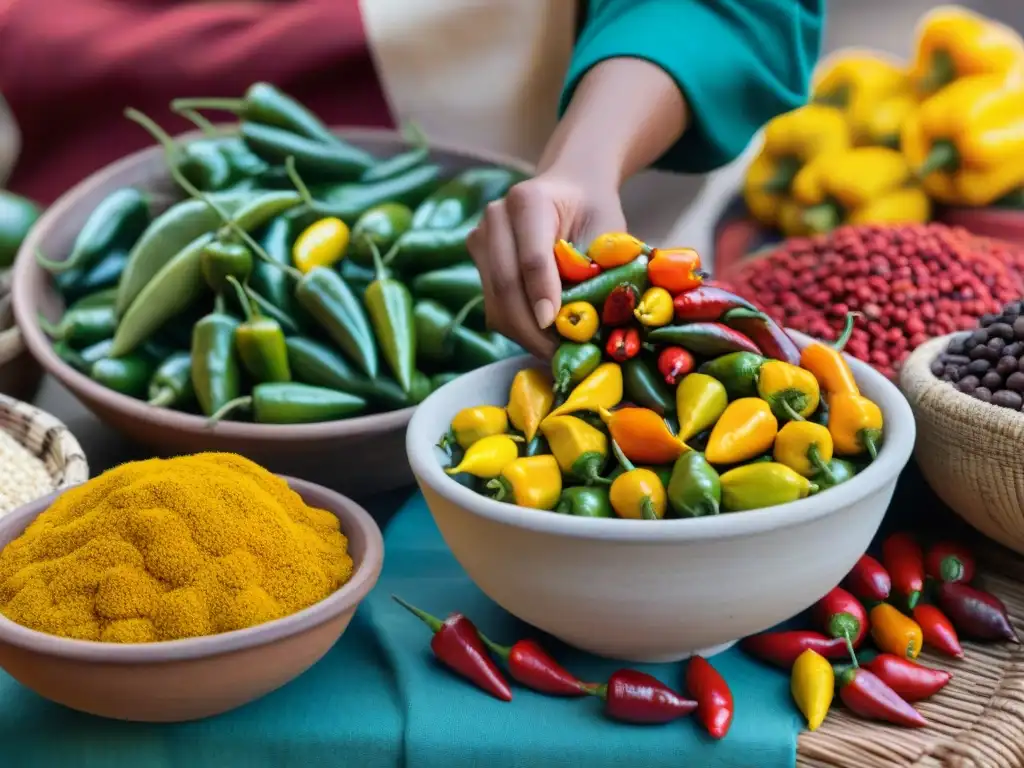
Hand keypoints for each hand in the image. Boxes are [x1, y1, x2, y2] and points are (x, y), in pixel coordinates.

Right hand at [467, 173, 624, 359]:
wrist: (570, 190)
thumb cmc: (592, 211)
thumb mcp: (607, 230)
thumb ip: (598, 266)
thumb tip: (593, 315)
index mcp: (528, 199)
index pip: (532, 257)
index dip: (542, 295)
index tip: (555, 325)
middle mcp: (496, 217)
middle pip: (506, 284)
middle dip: (531, 327)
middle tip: (559, 355)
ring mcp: (481, 238)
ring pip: (495, 301)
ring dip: (523, 334)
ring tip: (554, 353)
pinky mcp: (479, 261)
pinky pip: (493, 306)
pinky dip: (517, 328)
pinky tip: (541, 339)